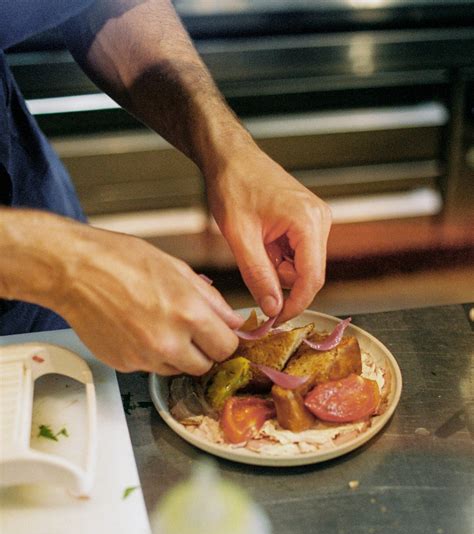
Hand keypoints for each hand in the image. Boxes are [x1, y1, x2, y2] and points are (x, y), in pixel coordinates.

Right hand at [59, 227, 241, 373]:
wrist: (73, 270)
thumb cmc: (120, 260)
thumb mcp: (177, 269)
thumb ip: (211, 300)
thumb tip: (233, 320)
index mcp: (188, 314)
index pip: (226, 347)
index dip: (224, 340)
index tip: (218, 335)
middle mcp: (169, 342)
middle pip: (205, 366)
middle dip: (203, 351)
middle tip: (191, 332)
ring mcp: (145, 357)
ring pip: (178, 370)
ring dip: (177, 355)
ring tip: (158, 325)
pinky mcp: (125, 365)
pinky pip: (150, 368)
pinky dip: (150, 355)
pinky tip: (137, 330)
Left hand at [205, 141, 331, 321]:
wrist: (230, 157)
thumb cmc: (233, 186)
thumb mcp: (240, 237)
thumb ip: (258, 275)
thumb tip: (273, 308)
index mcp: (308, 222)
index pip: (311, 279)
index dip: (295, 305)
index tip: (275, 321)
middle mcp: (320, 220)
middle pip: (309, 275)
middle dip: (281, 282)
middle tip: (253, 269)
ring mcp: (316, 220)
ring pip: (302, 267)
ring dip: (277, 269)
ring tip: (255, 246)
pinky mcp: (308, 222)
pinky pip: (298, 255)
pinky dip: (278, 258)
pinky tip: (263, 242)